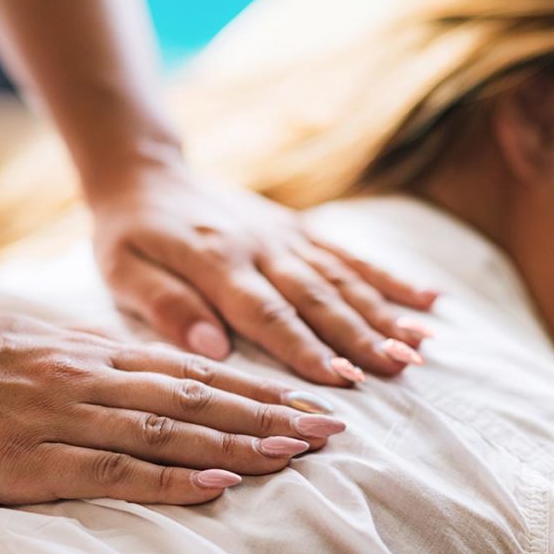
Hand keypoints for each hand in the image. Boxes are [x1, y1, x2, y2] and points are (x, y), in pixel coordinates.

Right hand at [0, 314, 343, 505]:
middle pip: (197, 398)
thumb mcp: (40, 342)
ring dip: (236, 444)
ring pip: (167, 431)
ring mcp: (63, 419)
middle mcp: (91, 380)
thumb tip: (154, 367)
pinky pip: (111, 472)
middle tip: (328, 427)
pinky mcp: (30, 462)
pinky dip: (168, 479)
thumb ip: (100, 356)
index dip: (255, 388)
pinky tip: (216, 486)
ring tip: (294, 454)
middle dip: (268, 414)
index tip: (305, 400)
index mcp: (95, 353)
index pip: (194, 371)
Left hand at [88, 165, 436, 385]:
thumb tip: (213, 349)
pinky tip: (428, 300)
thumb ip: (167, 306)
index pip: (267, 313)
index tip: (341, 380)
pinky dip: (390, 279)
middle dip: (361, 335)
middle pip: (318, 297)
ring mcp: (287, 237)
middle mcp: (262, 247)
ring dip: (384, 313)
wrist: (148, 174)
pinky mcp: (301, 231)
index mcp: (217, 262)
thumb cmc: (132, 235)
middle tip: (399, 367)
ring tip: (420, 345)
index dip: (306, 347)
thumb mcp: (124, 270)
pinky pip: (351, 256)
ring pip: (343, 279)